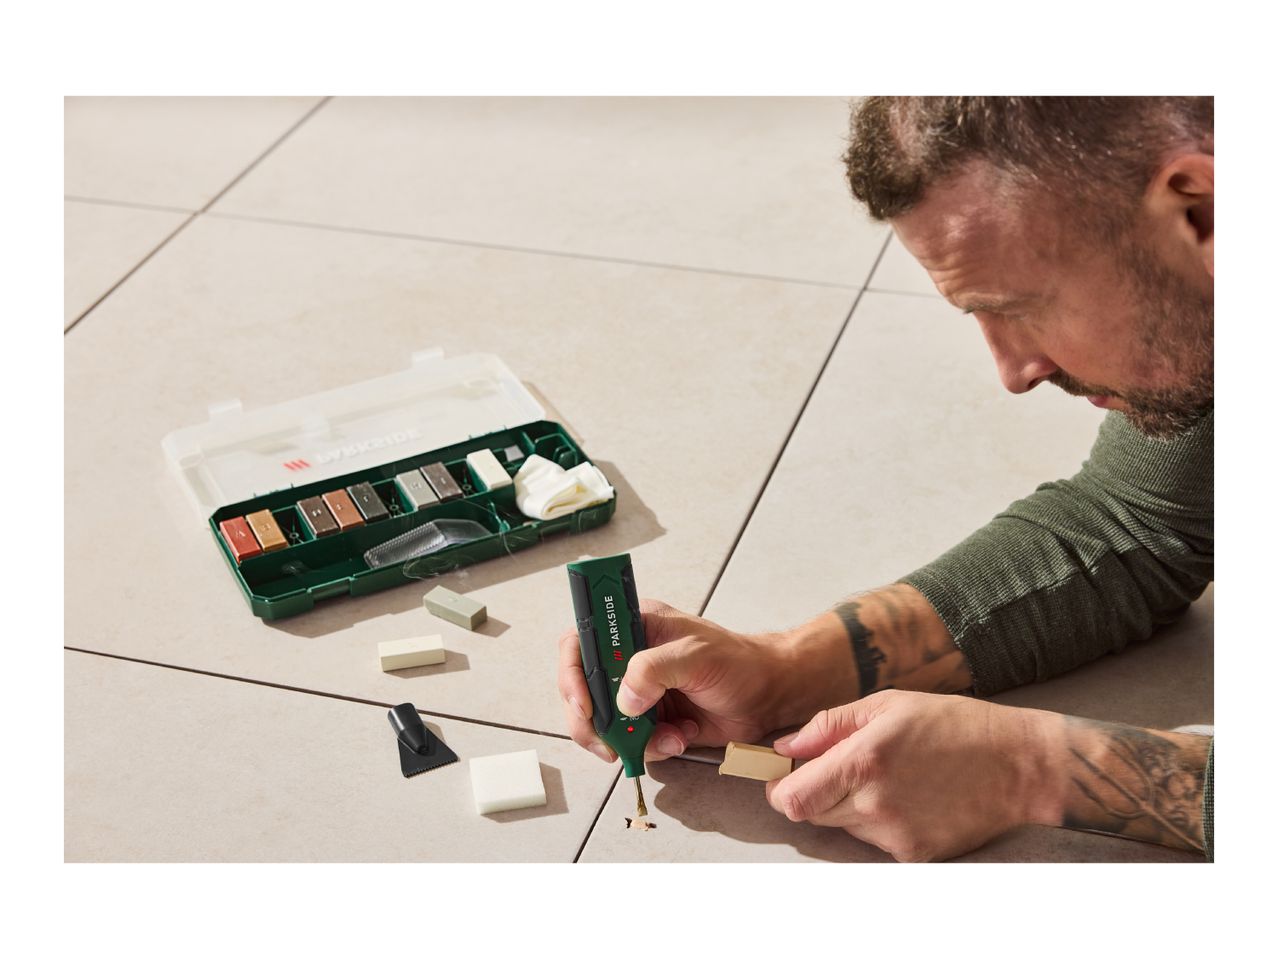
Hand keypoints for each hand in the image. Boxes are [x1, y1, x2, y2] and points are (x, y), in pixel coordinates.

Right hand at [557, 600, 798, 764]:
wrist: (768, 695)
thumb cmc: (738, 663)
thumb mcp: (696, 655)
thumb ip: (653, 670)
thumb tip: (624, 700)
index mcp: (634, 628)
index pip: (581, 642)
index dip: (572, 674)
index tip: (585, 705)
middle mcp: (629, 659)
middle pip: (583, 690)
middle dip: (593, 722)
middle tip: (609, 744)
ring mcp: (638, 692)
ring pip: (605, 723)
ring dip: (630, 739)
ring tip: (668, 737)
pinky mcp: (651, 720)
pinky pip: (633, 742)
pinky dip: (653, 748)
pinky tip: (680, 738)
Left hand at [765, 690, 1051, 860]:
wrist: (1018, 764)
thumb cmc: (953, 724)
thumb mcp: (886, 705)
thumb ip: (828, 725)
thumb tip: (785, 746)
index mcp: (862, 760)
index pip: (791, 798)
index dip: (780, 788)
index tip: (787, 775)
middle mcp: (874, 803)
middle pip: (812, 814)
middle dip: (816, 791)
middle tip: (846, 768)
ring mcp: (895, 834)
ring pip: (843, 827)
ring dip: (850, 806)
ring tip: (891, 777)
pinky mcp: (914, 855)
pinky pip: (875, 842)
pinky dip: (881, 822)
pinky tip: (911, 798)